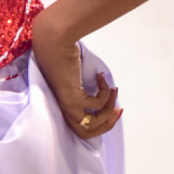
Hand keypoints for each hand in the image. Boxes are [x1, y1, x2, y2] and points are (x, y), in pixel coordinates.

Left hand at [30, 12, 121, 139]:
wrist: (54, 39)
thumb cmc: (62, 52)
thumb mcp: (74, 75)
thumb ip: (83, 87)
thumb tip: (105, 93)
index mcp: (61, 104)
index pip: (79, 129)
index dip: (100, 125)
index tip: (114, 110)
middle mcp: (62, 108)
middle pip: (86, 133)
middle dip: (107, 124)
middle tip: (118, 109)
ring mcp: (66, 105)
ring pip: (93, 123)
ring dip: (109, 107)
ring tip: (114, 90)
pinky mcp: (71, 98)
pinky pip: (96, 104)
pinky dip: (104, 92)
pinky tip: (100, 77)